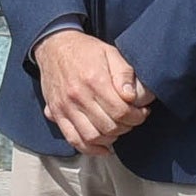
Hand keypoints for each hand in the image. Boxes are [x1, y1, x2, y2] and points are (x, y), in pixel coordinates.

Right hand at [31, 27, 155, 153]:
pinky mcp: (57, 114)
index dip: (137, 116)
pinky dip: (90, 149)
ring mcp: (66, 107)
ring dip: (111, 138)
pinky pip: (74, 139)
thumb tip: (132, 97)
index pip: (121, 111)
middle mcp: (78, 96)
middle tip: (133, 120)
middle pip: (109, 126)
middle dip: (127, 126)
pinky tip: (103, 147)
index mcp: (94, 80)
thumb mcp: (110, 52)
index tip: (142, 112)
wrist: (54, 46)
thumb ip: (124, 74)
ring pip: (93, 137)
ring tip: (119, 129)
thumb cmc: (85, 50)